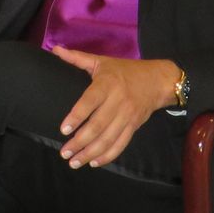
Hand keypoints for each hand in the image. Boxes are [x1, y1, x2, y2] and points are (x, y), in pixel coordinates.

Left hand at [50, 48, 179, 168]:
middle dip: (80, 142)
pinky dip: (108, 156)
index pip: (90, 102)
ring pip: (108, 139)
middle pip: (98, 125)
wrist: (158, 80)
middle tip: (64, 152)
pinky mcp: (134, 126)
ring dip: (91, 153)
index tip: (64, 129)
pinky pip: (121, 144)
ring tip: (74, 162)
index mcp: (108, 84)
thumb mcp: (102, 62)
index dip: (77, 116)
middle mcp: (118, 101)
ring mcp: (127, 116)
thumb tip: (56, 50)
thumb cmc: (125, 70)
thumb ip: (77, 58)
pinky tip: (93, 163)